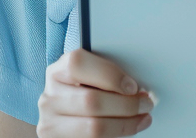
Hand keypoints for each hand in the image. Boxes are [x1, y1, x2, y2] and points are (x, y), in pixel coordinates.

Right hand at [37, 48, 155, 136]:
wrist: (66, 122)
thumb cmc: (82, 96)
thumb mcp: (88, 81)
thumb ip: (105, 78)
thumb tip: (139, 87)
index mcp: (57, 72)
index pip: (77, 64)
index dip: (109, 75)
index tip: (133, 86)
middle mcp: (50, 97)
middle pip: (91, 100)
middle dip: (126, 104)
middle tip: (145, 103)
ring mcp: (50, 122)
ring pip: (94, 126)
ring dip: (125, 124)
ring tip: (141, 118)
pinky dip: (116, 135)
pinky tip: (127, 129)